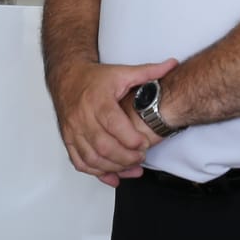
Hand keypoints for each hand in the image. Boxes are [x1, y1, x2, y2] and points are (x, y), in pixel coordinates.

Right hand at [49, 57, 175, 183]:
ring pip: (92, 158)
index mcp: (98, 100)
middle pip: (103, 146)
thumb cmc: (95, 78)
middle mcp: (82, 117)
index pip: (113, 124)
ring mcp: (73, 130)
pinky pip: (79, 162)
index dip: (130, 139)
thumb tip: (172, 64)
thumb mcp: (122, 72)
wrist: (67, 77)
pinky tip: (113, 175)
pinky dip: (96, 173)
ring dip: (114, 168)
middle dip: (125, 157)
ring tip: (131, 167)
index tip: (144, 143)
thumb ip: (148, 72)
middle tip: (141, 157)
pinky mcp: (68, 139)